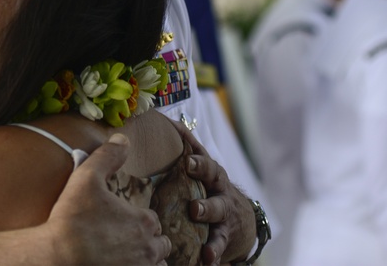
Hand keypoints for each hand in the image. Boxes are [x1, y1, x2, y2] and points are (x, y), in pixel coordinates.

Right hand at [46, 133, 171, 264]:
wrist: (58, 257)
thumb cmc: (72, 219)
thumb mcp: (86, 177)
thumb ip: (107, 155)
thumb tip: (123, 138)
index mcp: (143, 221)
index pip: (152, 220)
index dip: (139, 219)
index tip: (122, 220)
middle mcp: (148, 248)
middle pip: (161, 244)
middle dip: (149, 241)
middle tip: (128, 239)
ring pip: (159, 265)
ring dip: (150, 260)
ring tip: (130, 256)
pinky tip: (123, 264)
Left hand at [172, 121, 255, 264]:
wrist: (243, 223)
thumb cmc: (208, 192)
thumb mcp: (197, 175)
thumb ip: (176, 159)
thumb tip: (143, 136)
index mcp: (207, 169)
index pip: (198, 150)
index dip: (188, 140)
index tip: (176, 132)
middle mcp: (217, 185)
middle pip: (211, 172)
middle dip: (200, 168)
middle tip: (187, 164)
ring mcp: (223, 209)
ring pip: (216, 207)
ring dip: (206, 208)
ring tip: (195, 210)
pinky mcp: (225, 233)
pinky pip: (219, 242)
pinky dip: (213, 250)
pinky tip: (207, 258)